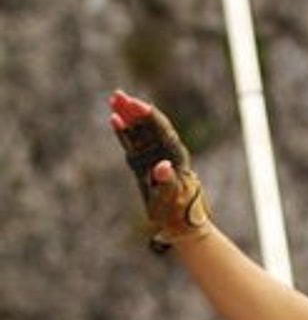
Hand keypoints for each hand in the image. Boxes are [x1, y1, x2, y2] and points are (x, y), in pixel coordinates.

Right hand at [110, 89, 212, 252]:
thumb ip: (167, 182)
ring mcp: (154, 157)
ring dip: (128, 115)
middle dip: (134, 109)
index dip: (148, 115)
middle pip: (149, 125)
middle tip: (118, 94)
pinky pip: (133, 144)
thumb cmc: (179, 212)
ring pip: (140, 131)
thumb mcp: (173, 198)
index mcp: (176, 157)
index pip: (161, 129)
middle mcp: (166, 153)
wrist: (180, 224)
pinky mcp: (144, 165)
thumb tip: (161, 167)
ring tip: (114, 99)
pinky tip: (115, 119)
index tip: (135, 104)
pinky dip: (124, 132)